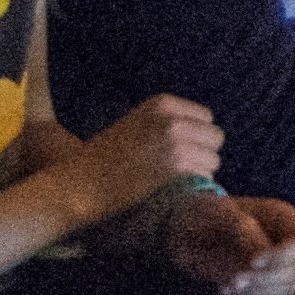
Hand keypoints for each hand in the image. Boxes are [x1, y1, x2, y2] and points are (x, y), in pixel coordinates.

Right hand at [62, 95, 223, 225]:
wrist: (79, 184)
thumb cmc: (102, 159)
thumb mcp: (136, 126)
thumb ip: (165, 125)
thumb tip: (200, 136)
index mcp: (162, 104)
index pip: (206, 117)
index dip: (197, 136)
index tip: (183, 150)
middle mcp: (172, 119)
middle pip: (215, 137)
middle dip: (204, 154)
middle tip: (183, 169)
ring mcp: (176, 142)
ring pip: (214, 160)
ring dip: (201, 172)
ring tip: (177, 182)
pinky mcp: (176, 168)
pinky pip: (205, 177)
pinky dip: (196, 187)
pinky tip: (176, 191)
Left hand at [163, 193, 294, 294]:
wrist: (183, 228)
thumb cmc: (204, 212)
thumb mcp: (221, 214)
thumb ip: (243, 230)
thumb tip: (263, 254)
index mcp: (282, 218)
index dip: (286, 255)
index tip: (253, 262)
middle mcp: (283, 242)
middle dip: (269, 278)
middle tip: (236, 278)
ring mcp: (273, 264)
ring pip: (287, 288)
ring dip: (259, 291)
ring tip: (228, 285)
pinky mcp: (259, 283)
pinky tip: (224, 289)